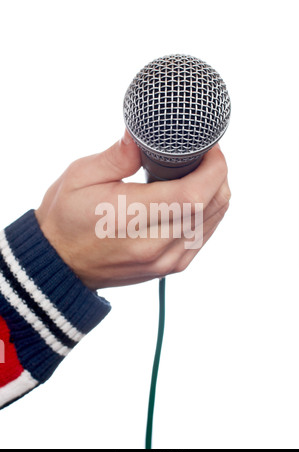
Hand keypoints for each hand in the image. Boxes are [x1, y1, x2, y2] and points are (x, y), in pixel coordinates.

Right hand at [35, 131, 230, 289]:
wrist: (61, 263)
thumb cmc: (66, 218)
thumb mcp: (81, 176)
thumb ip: (117, 155)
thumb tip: (143, 134)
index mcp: (131, 218)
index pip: (192, 194)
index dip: (213, 168)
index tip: (211, 149)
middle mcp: (154, 245)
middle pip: (211, 207)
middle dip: (219, 176)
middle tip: (206, 156)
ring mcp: (164, 261)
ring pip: (212, 223)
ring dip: (217, 194)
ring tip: (202, 174)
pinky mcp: (168, 268)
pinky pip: (203, 238)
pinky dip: (209, 215)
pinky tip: (197, 200)